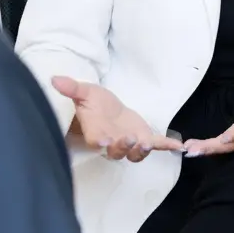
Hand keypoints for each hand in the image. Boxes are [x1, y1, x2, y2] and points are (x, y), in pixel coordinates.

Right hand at [52, 76, 182, 161]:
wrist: (108, 111)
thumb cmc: (94, 104)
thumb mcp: (84, 92)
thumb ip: (72, 88)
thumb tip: (54, 79)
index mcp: (95, 132)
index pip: (95, 140)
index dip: (98, 141)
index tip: (101, 140)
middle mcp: (112, 143)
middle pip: (116, 151)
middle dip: (122, 147)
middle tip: (129, 139)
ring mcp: (130, 144)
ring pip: (134, 153)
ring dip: (141, 151)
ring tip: (148, 144)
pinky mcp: (144, 140)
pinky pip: (156, 145)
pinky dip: (167, 146)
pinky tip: (179, 146)